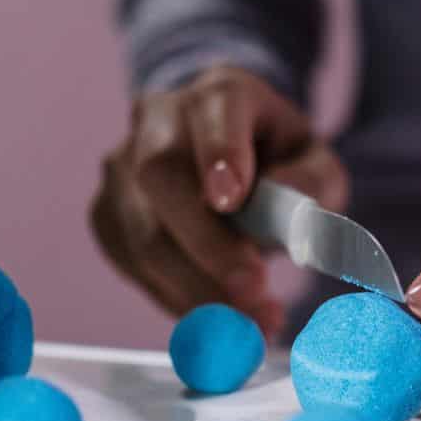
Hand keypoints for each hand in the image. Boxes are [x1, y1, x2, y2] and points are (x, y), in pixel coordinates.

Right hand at [89, 65, 347, 337]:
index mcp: (220, 94)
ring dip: (195, 288)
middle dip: (206, 243)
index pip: (213, 111)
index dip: (219, 153)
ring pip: (141, 232)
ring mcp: (121, 166)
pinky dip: (175, 300)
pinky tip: (216, 320)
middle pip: (161, 175)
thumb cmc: (276, 165)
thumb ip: (312, 185)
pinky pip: (132, 264)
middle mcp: (158, 119)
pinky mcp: (106, 214)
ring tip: (249, 326)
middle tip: (252, 292)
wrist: (226, 165)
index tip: (231, 199)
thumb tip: (287, 215)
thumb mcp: (315, 166)